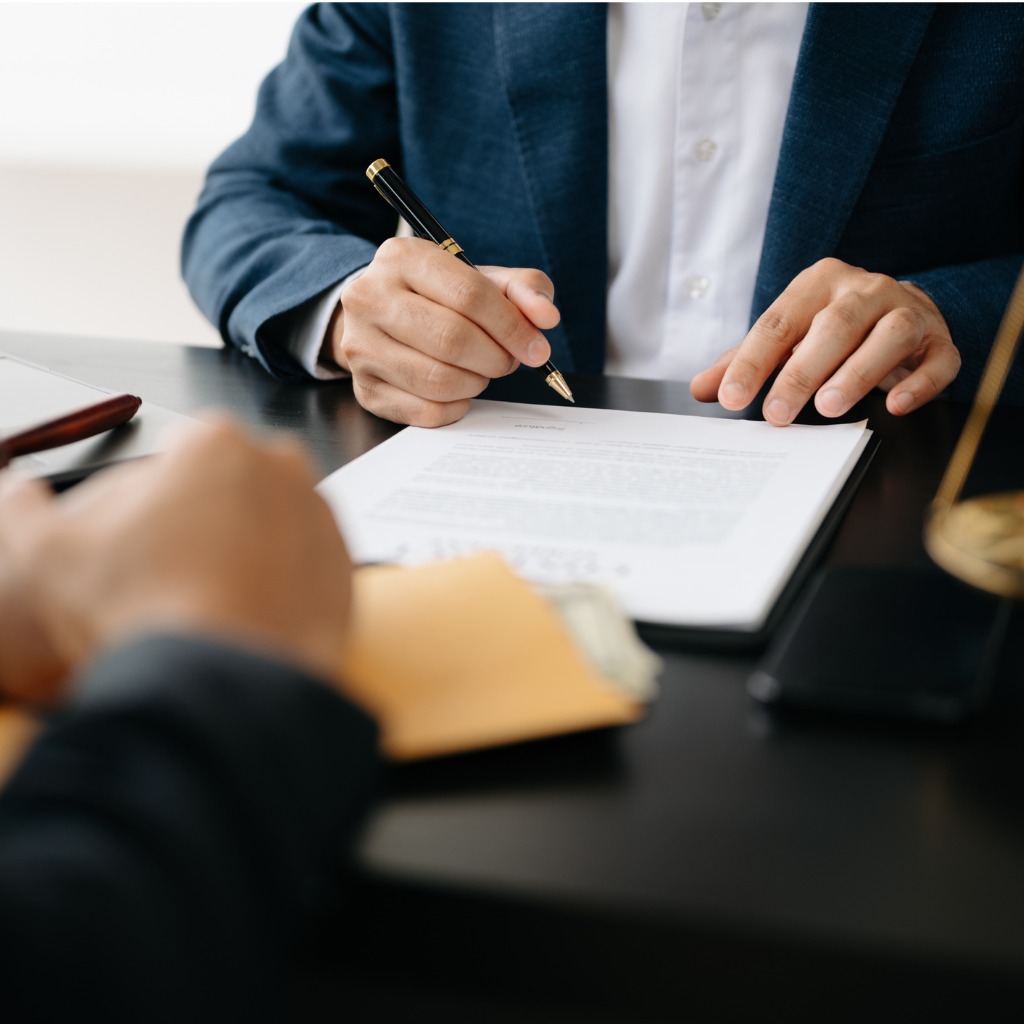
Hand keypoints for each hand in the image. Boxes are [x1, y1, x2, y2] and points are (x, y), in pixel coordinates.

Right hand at [0, 418, 353, 703]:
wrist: (220, 684)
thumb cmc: (140, 610)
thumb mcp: (46, 555)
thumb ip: (23, 510)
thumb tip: (18, 490)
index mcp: (216, 444)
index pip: (177, 456)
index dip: (149, 500)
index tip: (140, 540)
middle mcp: (283, 470)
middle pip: (229, 489)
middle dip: (201, 521)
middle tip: (170, 576)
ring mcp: (323, 521)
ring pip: (269, 528)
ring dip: (242, 554)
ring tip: (204, 604)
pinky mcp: (348, 573)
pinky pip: (304, 571)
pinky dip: (278, 589)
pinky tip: (242, 620)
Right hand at [329, 236, 560, 426]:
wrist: (381, 317)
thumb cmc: (439, 298)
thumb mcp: (480, 279)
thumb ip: (522, 289)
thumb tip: (546, 317)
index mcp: (403, 257)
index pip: (470, 295)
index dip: (512, 327)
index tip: (535, 347)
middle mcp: (370, 298)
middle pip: (453, 340)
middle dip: (496, 358)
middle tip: (507, 361)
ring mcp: (360, 346)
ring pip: (439, 380)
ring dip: (476, 383)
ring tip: (480, 371)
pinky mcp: (364, 389)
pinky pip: (426, 411)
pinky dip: (456, 407)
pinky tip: (458, 390)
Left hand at [690, 258, 960, 424]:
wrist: (902, 308)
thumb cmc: (831, 328)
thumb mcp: (786, 337)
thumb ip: (743, 360)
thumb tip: (701, 389)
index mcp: (819, 284)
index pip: (779, 322)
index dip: (753, 361)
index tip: (731, 397)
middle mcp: (865, 289)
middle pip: (834, 326)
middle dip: (803, 371)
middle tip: (778, 412)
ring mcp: (908, 311)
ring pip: (887, 337)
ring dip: (858, 373)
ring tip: (830, 407)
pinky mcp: (939, 340)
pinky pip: (937, 359)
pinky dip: (920, 383)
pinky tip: (897, 406)